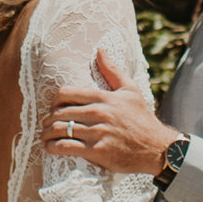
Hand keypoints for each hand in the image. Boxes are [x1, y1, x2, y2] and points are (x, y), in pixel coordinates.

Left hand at [48, 48, 170, 176]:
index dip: (54, 101)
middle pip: (59, 113)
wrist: (157, 148)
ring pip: (60, 129)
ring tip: (44, 137)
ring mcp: (98, 132)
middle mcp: (99, 113)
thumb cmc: (142, 119)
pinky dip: (53, 148)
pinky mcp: (98, 151)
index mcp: (103, 97)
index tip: (54, 109)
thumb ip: (112, 70)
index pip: (66, 93)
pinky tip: (50, 148)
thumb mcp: (131, 90)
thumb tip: (99, 50)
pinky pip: (66, 147)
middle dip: (47, 120)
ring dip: (46, 134)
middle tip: (45, 125)